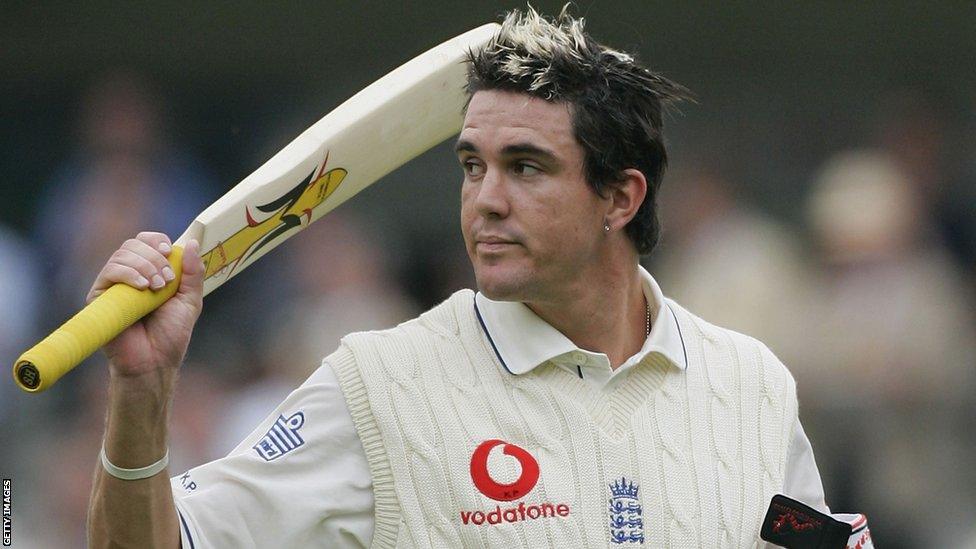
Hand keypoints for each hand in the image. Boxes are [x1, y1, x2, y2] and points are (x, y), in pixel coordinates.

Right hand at [87, 232, 204, 378]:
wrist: (154, 362)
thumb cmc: (170, 334)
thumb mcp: (190, 300)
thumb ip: (193, 273)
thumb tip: (191, 243)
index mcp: (149, 273)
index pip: (146, 242)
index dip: (157, 240)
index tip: (169, 251)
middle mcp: (128, 276)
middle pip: (133, 244)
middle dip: (154, 256)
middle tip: (167, 279)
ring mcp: (112, 286)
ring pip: (121, 255)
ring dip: (144, 265)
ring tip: (157, 287)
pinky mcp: (99, 298)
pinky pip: (109, 272)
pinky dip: (128, 273)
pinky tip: (142, 286)